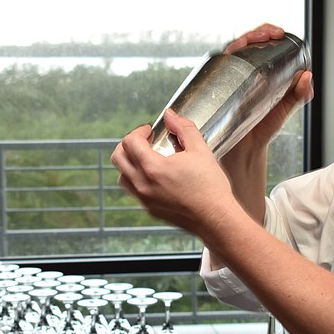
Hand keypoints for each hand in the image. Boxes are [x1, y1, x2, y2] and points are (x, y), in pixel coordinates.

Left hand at [111, 109, 241, 237]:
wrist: (216, 218)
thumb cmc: (210, 187)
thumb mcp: (200, 150)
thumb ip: (184, 128)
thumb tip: (170, 115)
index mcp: (152, 168)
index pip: (129, 142)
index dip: (139, 131)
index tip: (151, 131)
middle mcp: (142, 185)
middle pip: (118, 158)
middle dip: (128, 144)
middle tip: (145, 141)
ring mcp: (144, 200)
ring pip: (122, 176)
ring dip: (130, 163)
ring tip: (148, 158)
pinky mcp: (150, 210)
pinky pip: (134, 191)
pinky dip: (137, 179)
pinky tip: (156, 177)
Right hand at [224, 24, 313, 149]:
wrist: (245, 149)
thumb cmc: (262, 128)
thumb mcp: (286, 109)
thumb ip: (299, 95)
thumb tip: (307, 76)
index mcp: (260, 73)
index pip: (261, 45)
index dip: (268, 33)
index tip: (278, 33)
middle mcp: (243, 72)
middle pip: (247, 42)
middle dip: (259, 32)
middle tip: (271, 34)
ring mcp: (230, 78)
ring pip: (233, 49)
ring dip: (245, 38)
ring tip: (258, 38)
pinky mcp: (219, 85)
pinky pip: (219, 65)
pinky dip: (227, 54)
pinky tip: (235, 50)